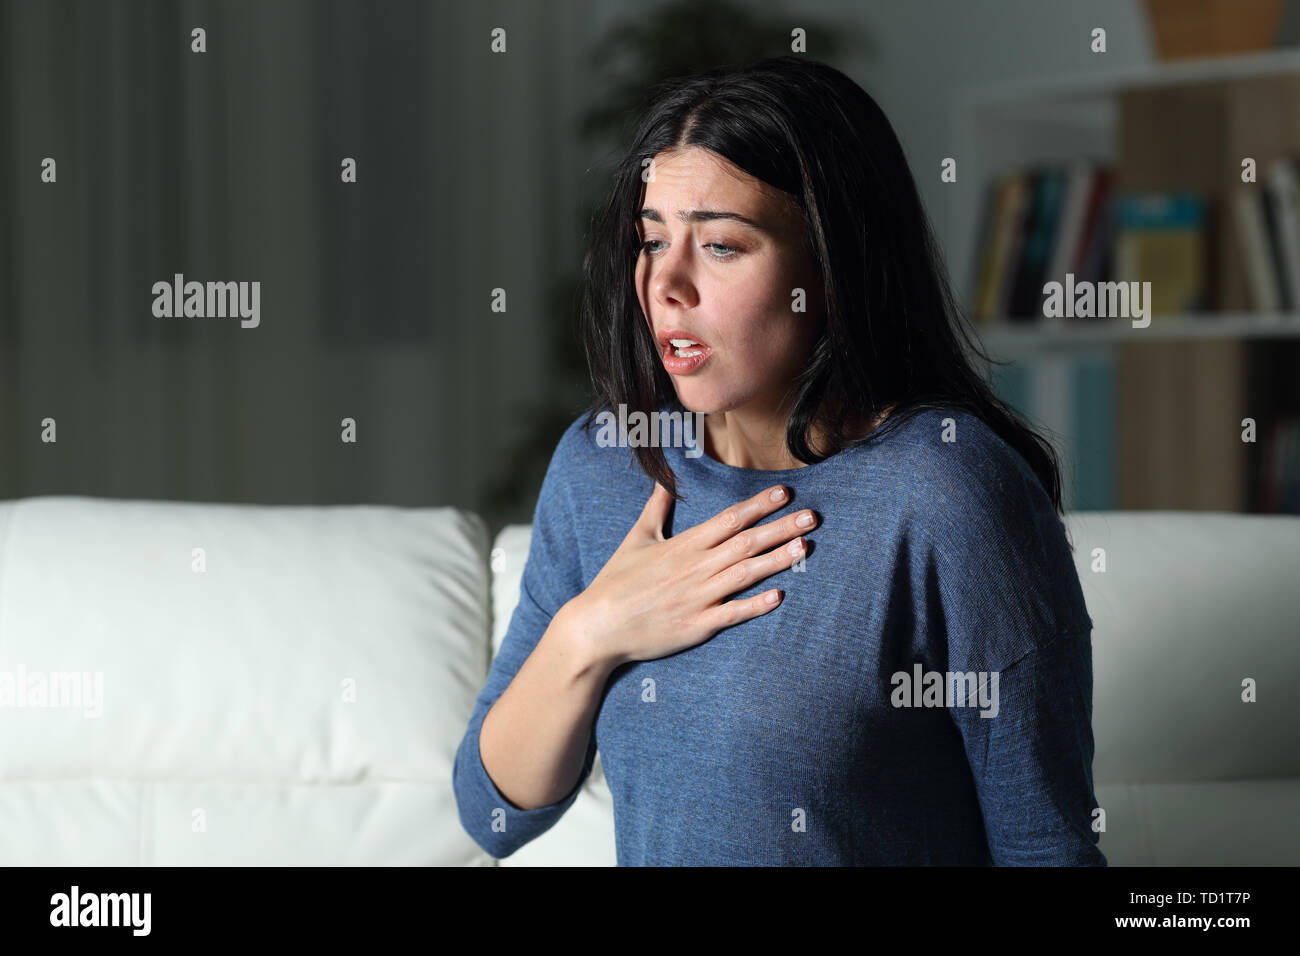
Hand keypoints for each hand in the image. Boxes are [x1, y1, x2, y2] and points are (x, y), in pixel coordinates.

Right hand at [559, 483, 816, 666]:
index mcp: (683, 545)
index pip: (729, 519)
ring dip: (777, 560)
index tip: (785, 494)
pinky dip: (755, 605)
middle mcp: (695, 568)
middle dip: (781, 528)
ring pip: (745, 575)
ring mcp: (698, 598)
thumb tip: (665, 481)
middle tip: (813, 517)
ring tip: (805, 547)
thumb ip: (656, 509)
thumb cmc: (615, 582)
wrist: (597, 626)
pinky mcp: (697, 626)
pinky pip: (732, 614)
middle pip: (746, 543)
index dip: (759, 506)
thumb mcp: (636, 539)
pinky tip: (779, 596)